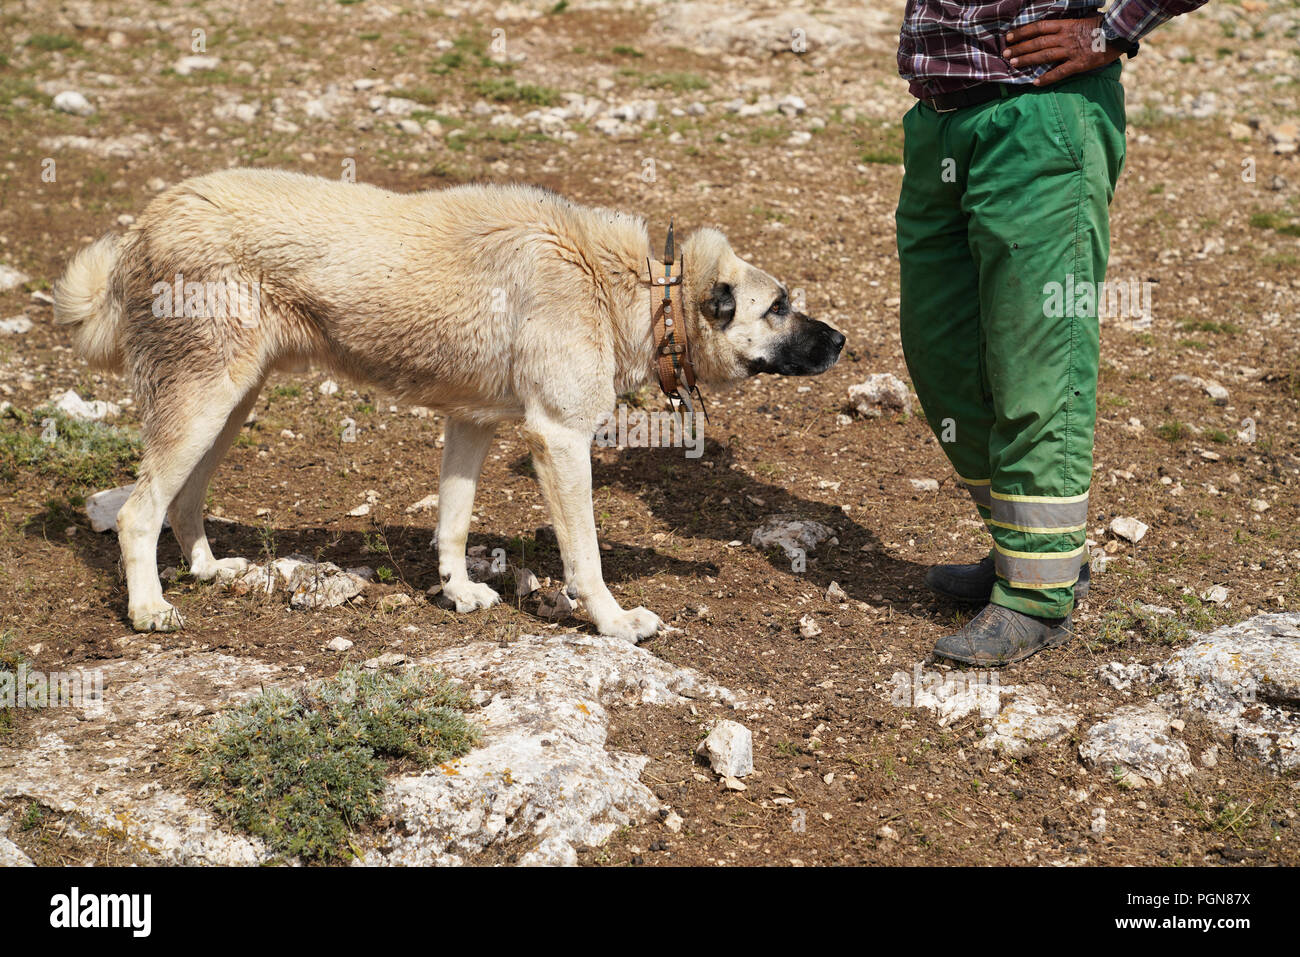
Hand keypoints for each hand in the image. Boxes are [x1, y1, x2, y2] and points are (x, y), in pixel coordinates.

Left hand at [1003, 16, 1124, 86]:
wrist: (1119, 32)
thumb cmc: (1100, 26)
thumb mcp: (1081, 20)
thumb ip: (1066, 27)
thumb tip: (1051, 30)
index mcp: (1065, 25)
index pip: (1039, 27)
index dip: (1022, 32)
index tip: (1009, 37)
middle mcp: (1065, 37)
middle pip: (1037, 42)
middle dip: (1019, 48)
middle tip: (1005, 53)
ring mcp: (1071, 51)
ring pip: (1044, 55)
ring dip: (1027, 60)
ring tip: (1013, 64)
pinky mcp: (1078, 64)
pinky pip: (1059, 72)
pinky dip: (1046, 78)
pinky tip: (1035, 83)